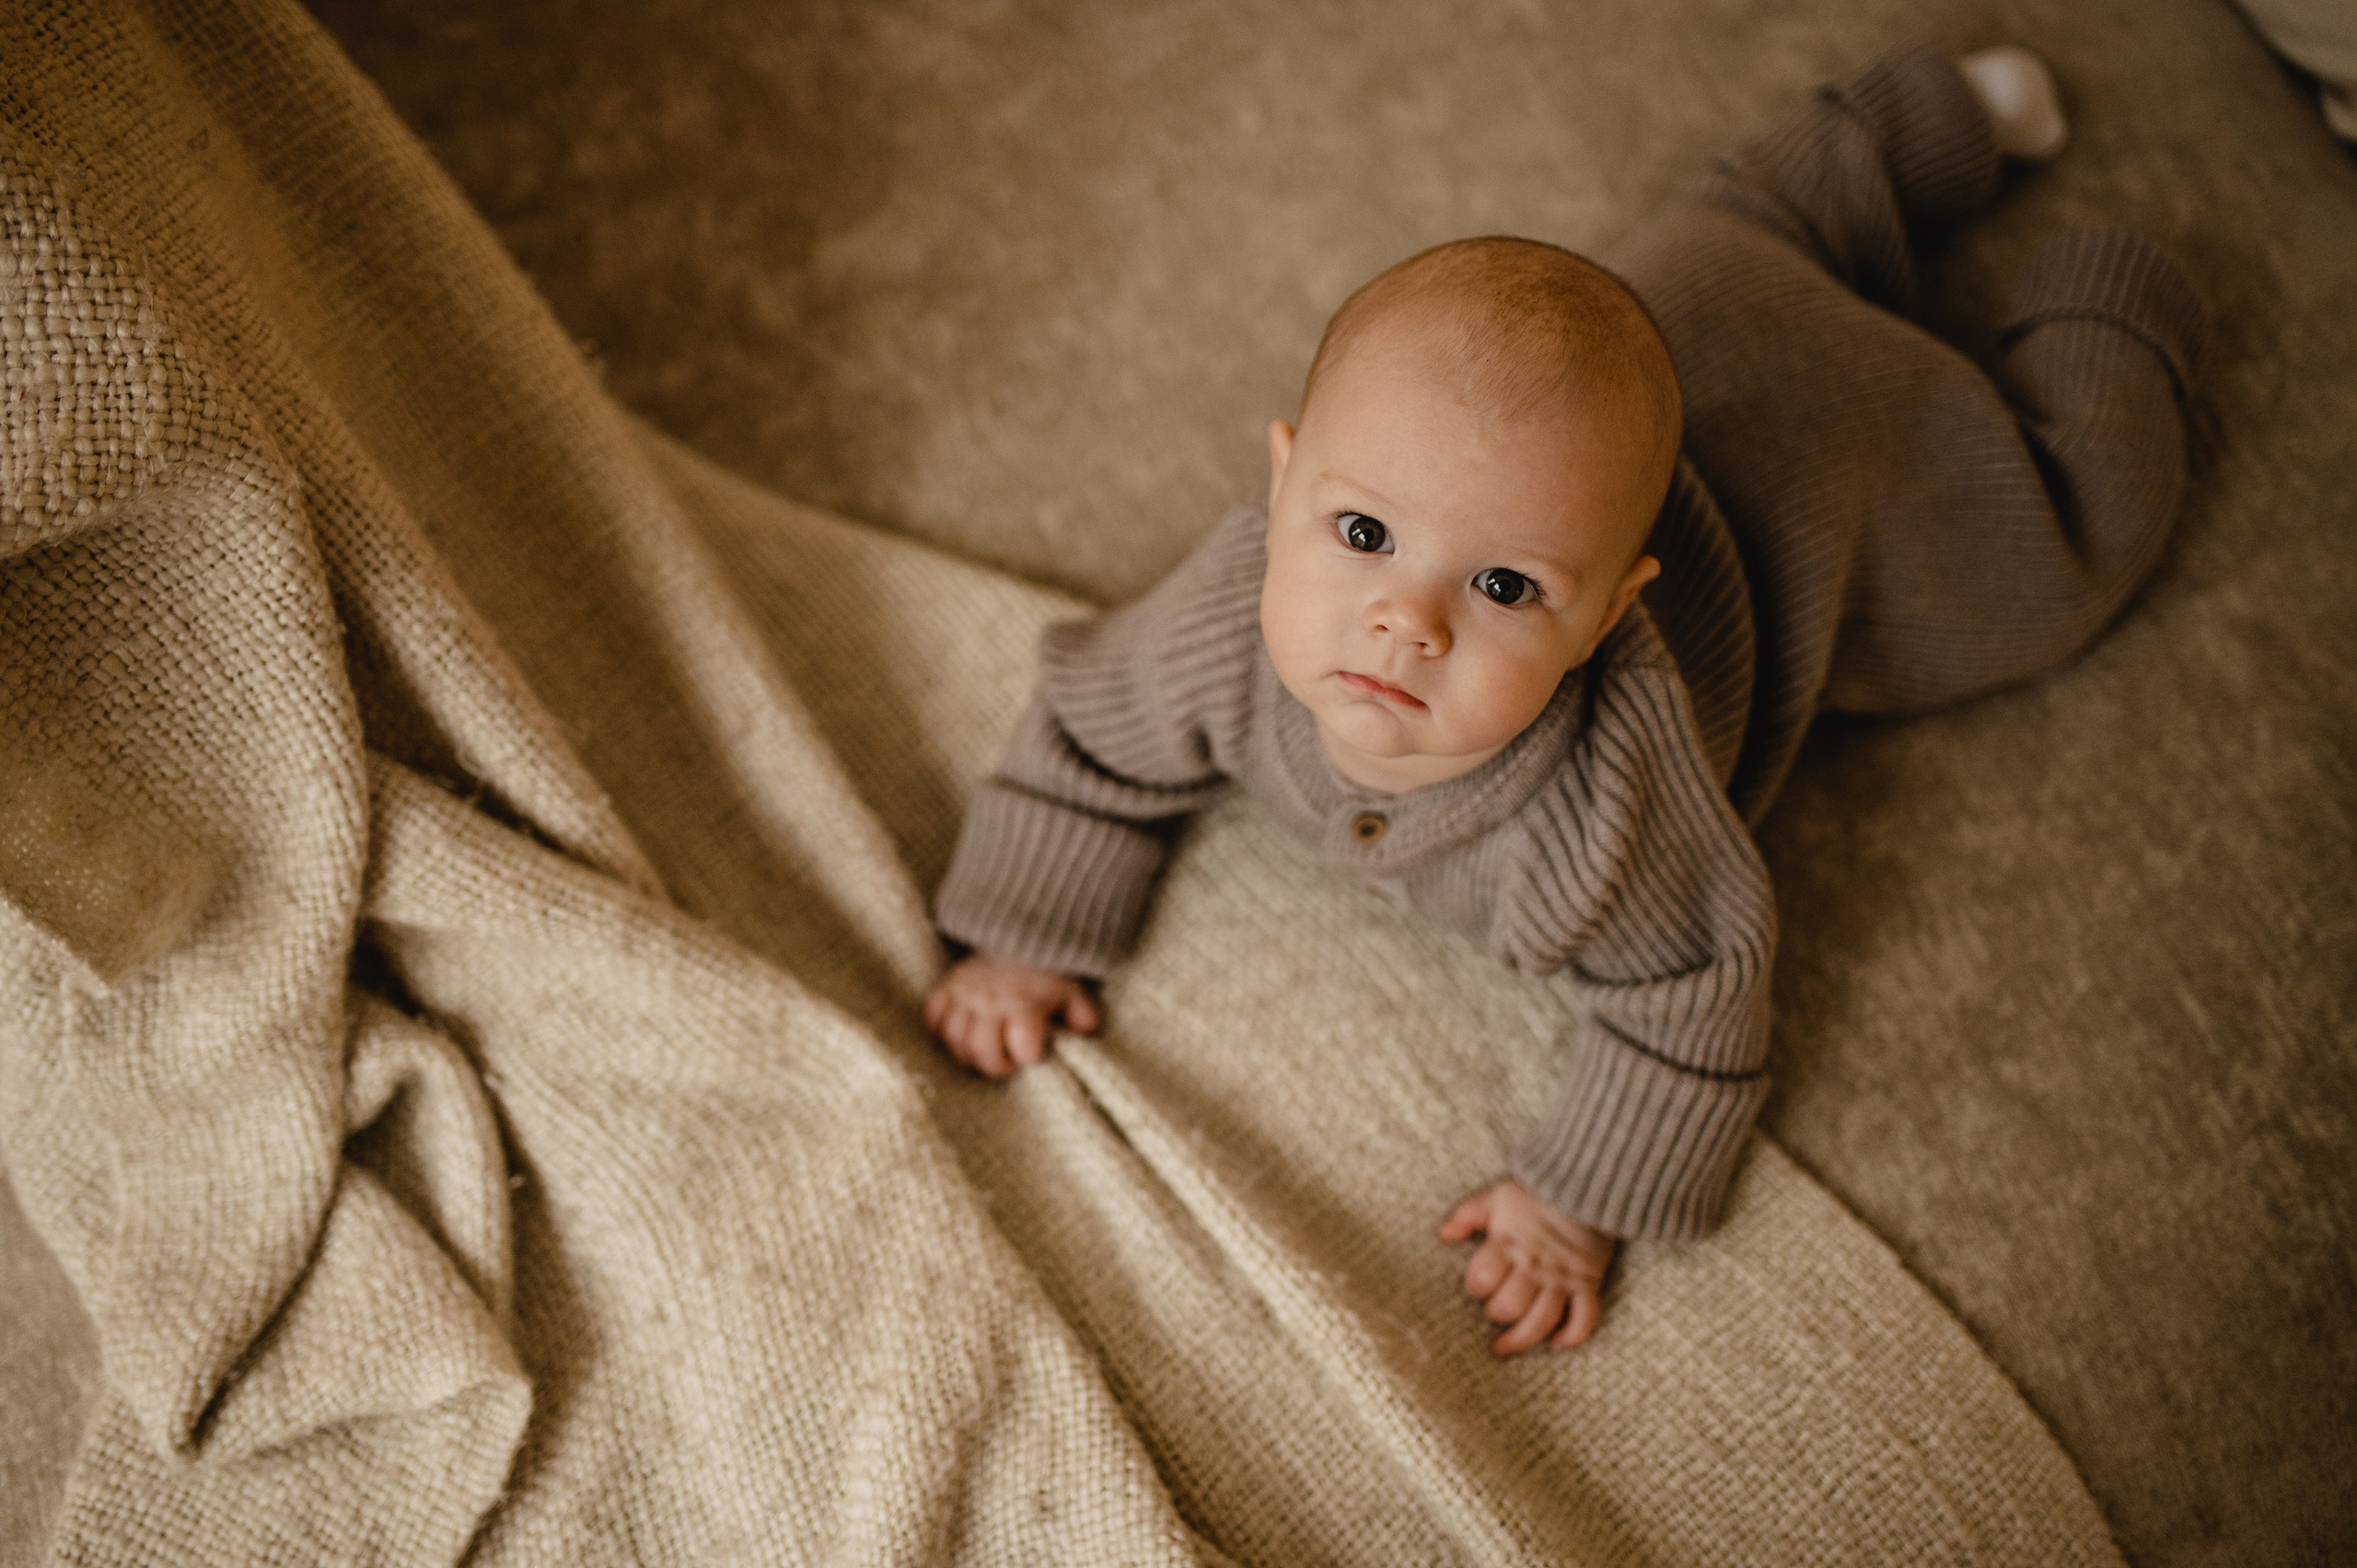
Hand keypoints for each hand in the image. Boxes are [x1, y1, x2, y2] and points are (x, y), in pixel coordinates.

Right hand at [923, 952, 1098, 1078]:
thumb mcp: (1070, 992)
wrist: (1017, 934)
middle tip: (1005, 1062)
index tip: (1032, 1054)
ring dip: (966, 1054)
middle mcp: (992, 1000)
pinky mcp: (948, 986)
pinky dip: (940, 1032)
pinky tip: (957, 1035)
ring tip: (982, 1051)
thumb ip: (1080, 1016)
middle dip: (993, 1066)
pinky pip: (933, 1016)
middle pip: (980, 1049)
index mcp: (1025, 1004)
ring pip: (954, 1038)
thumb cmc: (1045, 971)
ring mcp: (966, 993)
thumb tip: (1083, 1033)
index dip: (1028, 1057)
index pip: (1023, 1047)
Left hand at [1439, 1178, 1617, 1355]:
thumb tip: (1444, 1234)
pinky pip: (1584, 1319)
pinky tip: (1556, 1343)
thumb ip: (1468, 1215)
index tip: (1476, 1286)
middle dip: (1497, 1313)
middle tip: (1493, 1311)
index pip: (1484, 1277)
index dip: (1475, 1286)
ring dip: (1523, 1339)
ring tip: (1505, 1348)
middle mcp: (1535, 1266)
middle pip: (1511, 1305)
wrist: (1587, 1186)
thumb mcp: (1498, 1197)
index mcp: (1509, 1244)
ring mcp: (1563, 1278)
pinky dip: (1572, 1336)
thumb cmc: (1537, 1194)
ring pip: (1543, 1320)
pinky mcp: (1588, 1284)